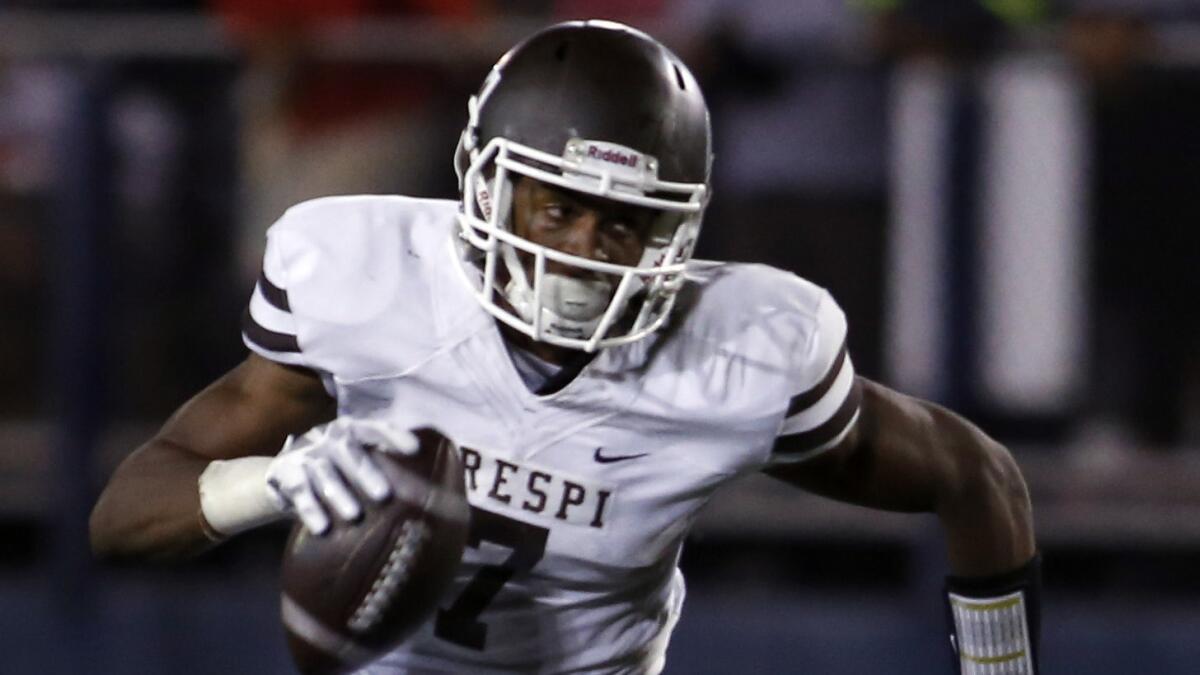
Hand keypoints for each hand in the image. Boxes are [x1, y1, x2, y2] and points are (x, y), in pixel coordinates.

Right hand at [265, 418, 418, 534]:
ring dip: (338, 494)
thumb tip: (431, 490)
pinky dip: (310, 509)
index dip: (394, 436)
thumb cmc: (337, 469)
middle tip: (384, 495)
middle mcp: (328, 437)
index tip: (415, 449)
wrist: (285, 474)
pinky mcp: (284, 473)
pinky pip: (298, 491)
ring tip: (354, 515)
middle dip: (366, 472)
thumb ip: (386, 465)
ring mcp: (306, 454)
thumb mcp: (357, 459)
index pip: (375, 428)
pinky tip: (322, 527)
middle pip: (349, 451)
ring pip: (323, 473)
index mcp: (351, 430)